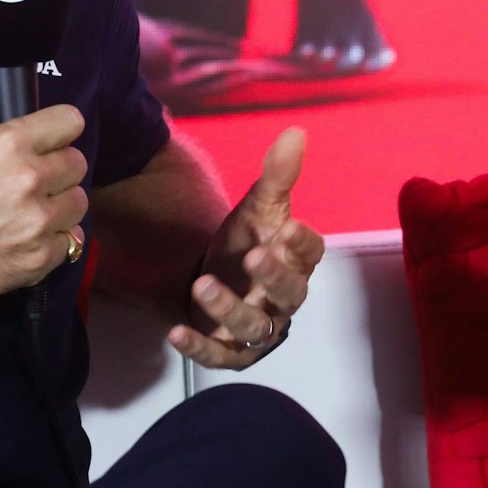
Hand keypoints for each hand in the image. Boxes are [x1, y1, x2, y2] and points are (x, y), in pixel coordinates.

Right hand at [0, 104, 89, 310]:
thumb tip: (26, 125)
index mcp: (9, 144)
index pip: (70, 121)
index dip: (62, 131)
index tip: (55, 141)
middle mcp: (30, 178)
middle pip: (78, 163)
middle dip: (60, 171)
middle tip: (39, 184)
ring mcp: (40, 220)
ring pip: (79, 203)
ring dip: (61, 207)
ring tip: (34, 214)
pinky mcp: (42, 257)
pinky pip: (70, 241)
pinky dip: (54, 241)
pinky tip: (30, 240)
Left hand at [170, 128, 324, 369]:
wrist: (216, 279)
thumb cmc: (246, 242)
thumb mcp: (258, 207)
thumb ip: (278, 174)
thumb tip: (297, 131)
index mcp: (295, 261)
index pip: (311, 254)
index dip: (303, 243)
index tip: (289, 226)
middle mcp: (283, 299)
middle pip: (290, 294)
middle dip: (273, 277)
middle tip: (253, 256)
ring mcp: (259, 328)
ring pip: (254, 326)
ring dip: (229, 308)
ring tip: (203, 284)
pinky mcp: (231, 351)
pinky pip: (219, 356)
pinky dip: (199, 346)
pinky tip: (176, 332)